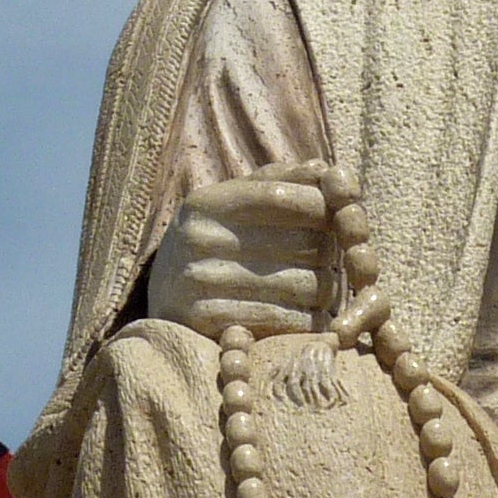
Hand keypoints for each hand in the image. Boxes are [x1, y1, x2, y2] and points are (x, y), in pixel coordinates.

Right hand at [147, 162, 333, 336]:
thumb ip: (282, 181)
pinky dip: (309, 321)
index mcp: (208, 202)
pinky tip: (302, 316)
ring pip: (308, 286)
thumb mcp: (234, 204)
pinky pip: (290, 321)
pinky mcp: (215, 326)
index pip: (285, 195)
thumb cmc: (216, 245)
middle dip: (332, 254)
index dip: (326, 207)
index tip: (337, 222)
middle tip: (330, 263)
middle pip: (309, 244)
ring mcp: (203, 283)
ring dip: (327, 291)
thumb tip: (330, 172)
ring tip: (318, 291)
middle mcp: (200, 239)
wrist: (160, 302)